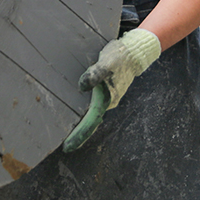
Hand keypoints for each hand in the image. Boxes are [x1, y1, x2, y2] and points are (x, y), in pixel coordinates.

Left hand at [62, 28, 160, 151]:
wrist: (134, 53)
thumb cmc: (120, 57)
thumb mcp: (108, 62)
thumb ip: (95, 73)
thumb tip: (82, 86)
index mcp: (107, 99)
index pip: (91, 122)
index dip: (79, 135)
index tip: (68, 147)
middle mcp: (107, 102)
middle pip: (91, 123)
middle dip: (78, 135)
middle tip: (65, 146)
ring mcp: (107, 98)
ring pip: (92, 116)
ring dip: (80, 125)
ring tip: (66, 134)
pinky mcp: (106, 92)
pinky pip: (92, 107)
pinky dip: (83, 114)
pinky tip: (74, 113)